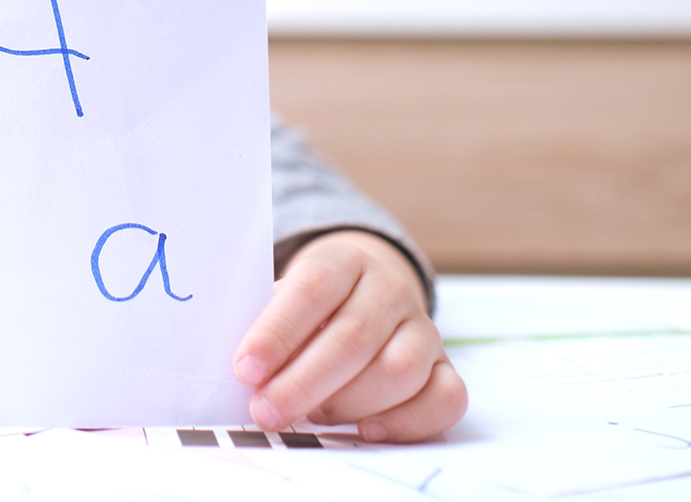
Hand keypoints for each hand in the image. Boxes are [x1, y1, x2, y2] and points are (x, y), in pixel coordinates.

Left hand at [232, 230, 465, 441]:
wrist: (364, 300)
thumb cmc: (309, 312)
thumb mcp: (282, 303)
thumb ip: (267, 329)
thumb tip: (246, 375)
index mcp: (345, 261)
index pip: (313, 288)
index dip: (277, 332)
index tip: (245, 370)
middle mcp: (391, 289)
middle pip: (353, 337)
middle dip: (303, 382)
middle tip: (267, 411)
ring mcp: (424, 329)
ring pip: (399, 370)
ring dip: (349, 403)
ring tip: (315, 415)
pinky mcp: (446, 368)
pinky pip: (445, 399)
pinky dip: (406, 422)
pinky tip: (366, 430)